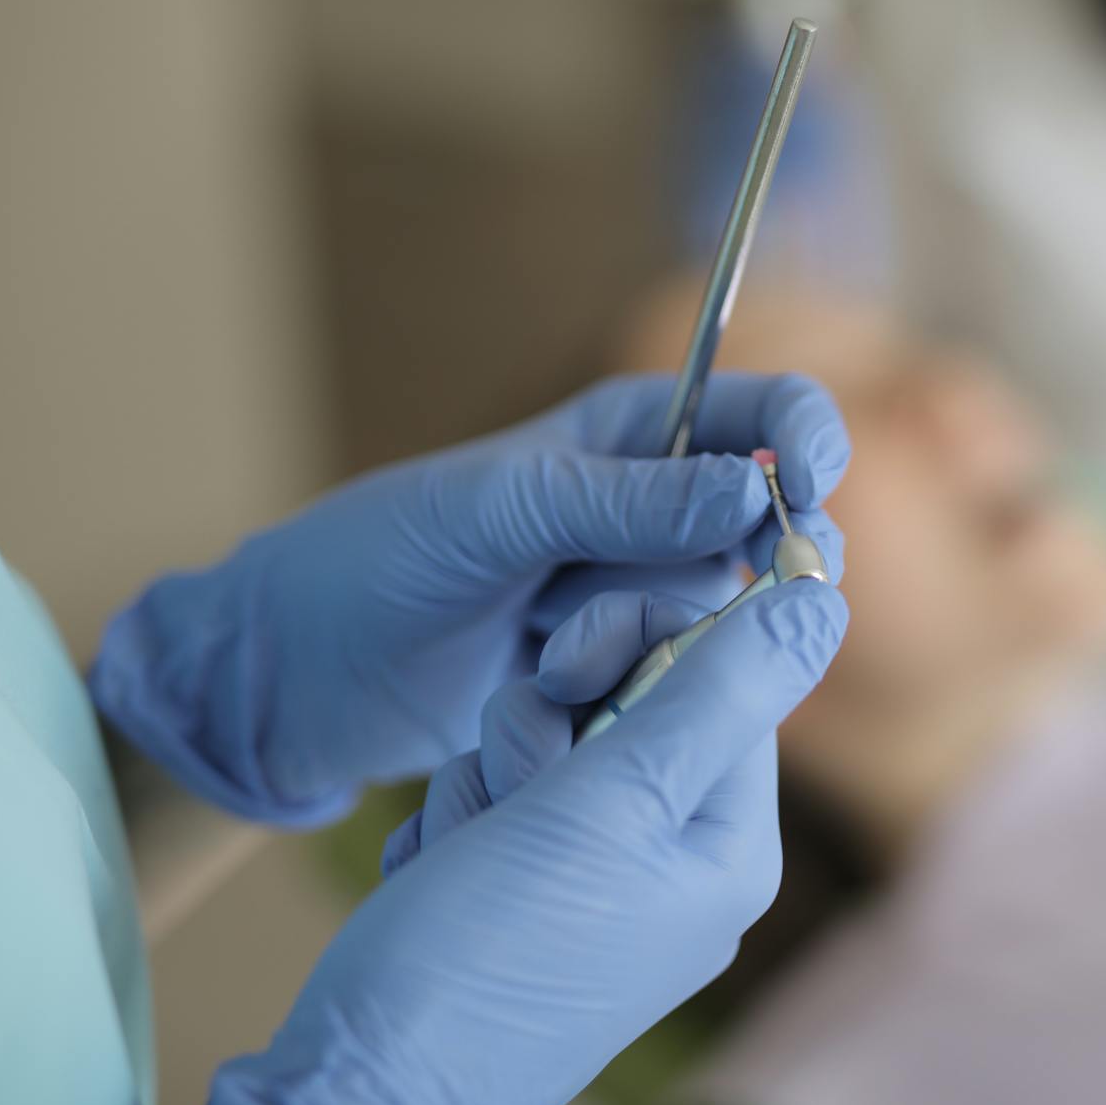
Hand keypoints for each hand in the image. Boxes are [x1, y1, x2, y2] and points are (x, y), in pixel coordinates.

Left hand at [89, 373, 847, 823]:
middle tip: (669, 599)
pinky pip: (680, 673)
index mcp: (625, 434)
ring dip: (651, 634)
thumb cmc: (374, 562)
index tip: (808, 490)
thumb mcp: (494, 513)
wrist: (297, 675)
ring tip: (553, 650)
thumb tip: (749, 494)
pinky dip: (633, 684)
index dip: (805, 441)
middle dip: (728, 565)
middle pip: (764, 524)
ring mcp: (633, 594)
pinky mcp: (619, 671)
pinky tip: (556, 688)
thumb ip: (622, 502)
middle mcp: (648, 510)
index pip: (760, 415)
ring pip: (721, 609)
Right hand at [188, 581, 848, 1104]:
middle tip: (517, 783)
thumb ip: (720, 692)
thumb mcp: (612, 799)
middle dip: (547, 729)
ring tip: (471, 849)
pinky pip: (500, 799)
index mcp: (727, 847)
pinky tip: (442, 871)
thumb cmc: (488, 948)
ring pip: (550, 745)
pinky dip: (461, 821)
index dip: (644, 651)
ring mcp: (600, 886)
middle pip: (631, 709)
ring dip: (490, 777)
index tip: (573, 673)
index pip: (724, 683)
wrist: (361, 1083)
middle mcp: (678, 867)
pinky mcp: (526, 895)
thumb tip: (823, 603)